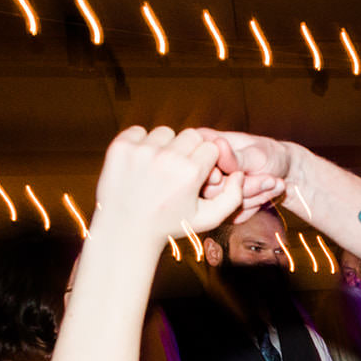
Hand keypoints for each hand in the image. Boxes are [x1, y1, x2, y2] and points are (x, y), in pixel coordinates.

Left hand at [94, 127, 243, 244]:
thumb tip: (239, 173)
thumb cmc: (169, 225)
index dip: (207, 161)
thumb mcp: (208, 219)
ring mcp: (141, 150)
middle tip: (179, 170)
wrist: (125, 229)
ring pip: (166, 131)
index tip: (197, 175)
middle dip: (190, 150)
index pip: (211, 147)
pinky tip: (141, 163)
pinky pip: (139, 131)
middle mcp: (167, 157)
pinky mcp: (120, 147)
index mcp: (190, 172)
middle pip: (192, 134)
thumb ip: (233, 198)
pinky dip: (141, 143)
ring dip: (166, 146)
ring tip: (159, 168)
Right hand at [196, 130, 290, 221]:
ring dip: (254, 197)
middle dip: (244, 188)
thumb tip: (219, 146)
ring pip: (222, 206)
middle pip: (209, 190)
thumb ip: (236, 157)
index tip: (242, 174)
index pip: (195, 165)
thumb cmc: (271, 155)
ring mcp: (210, 189)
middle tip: (271, 180)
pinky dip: (254, 206)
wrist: (285, 172)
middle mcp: (202, 168)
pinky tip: (267, 193)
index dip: (216, 175)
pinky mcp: (220, 207)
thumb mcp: (256, 153)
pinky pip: (233, 215)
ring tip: (275, 182)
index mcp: (203, 145)